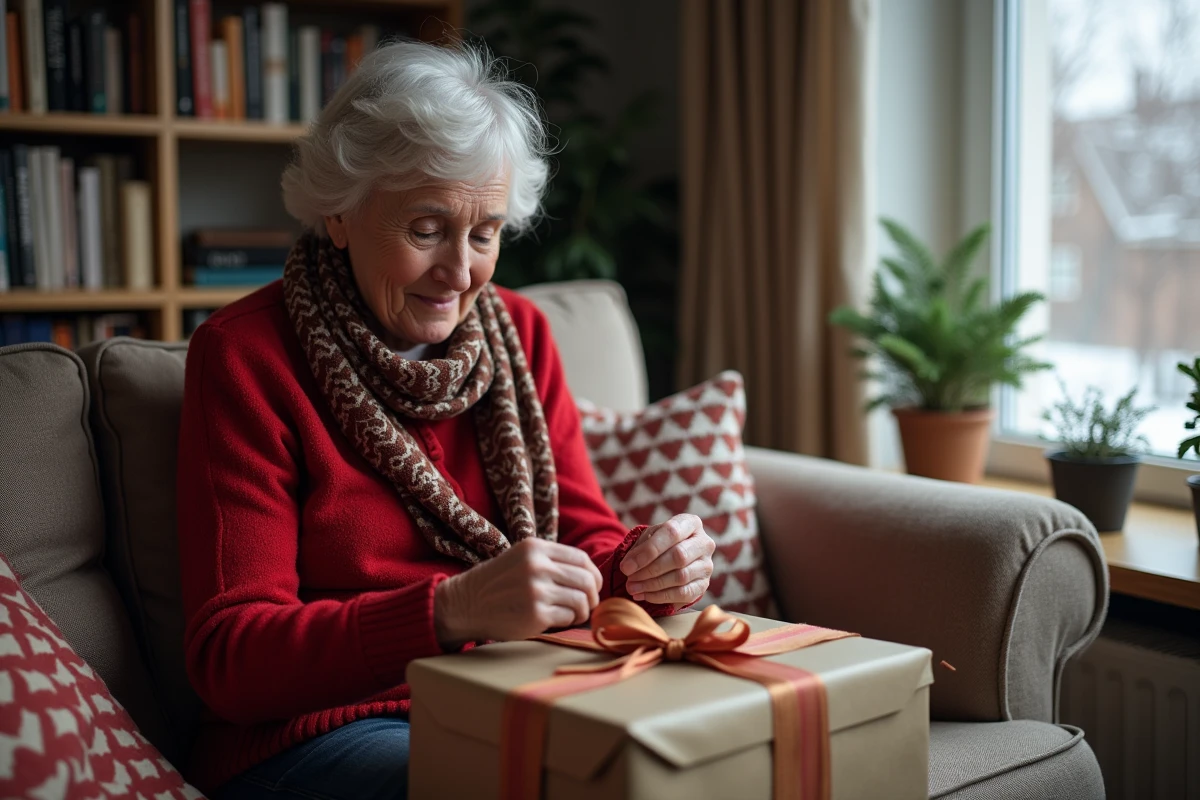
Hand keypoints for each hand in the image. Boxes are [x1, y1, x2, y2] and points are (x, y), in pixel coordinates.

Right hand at [433, 538, 601, 647]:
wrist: (465, 605)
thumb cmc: (497, 584)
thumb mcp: (521, 559)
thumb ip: (550, 562)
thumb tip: (590, 578)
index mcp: (535, 548)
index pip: (581, 558)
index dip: (593, 575)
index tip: (592, 587)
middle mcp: (537, 566)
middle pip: (586, 580)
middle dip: (593, 595)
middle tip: (588, 605)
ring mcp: (536, 590)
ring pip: (581, 600)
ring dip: (582, 611)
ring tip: (573, 615)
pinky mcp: (535, 614)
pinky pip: (569, 617)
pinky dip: (568, 621)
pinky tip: (557, 621)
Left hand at [620, 514, 714, 607]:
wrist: (675, 558)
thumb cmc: (660, 543)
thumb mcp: (649, 537)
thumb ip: (639, 548)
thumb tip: (628, 567)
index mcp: (691, 523)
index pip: (671, 533)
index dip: (648, 550)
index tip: (626, 566)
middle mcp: (704, 543)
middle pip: (679, 556)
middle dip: (649, 570)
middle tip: (629, 579)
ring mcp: (706, 565)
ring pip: (681, 577)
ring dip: (652, 585)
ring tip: (633, 588)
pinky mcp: (704, 585)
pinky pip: (684, 594)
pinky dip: (661, 596)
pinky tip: (645, 595)